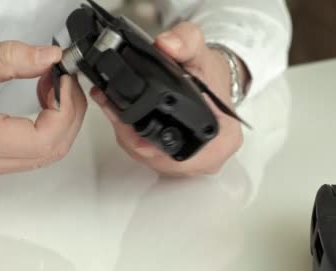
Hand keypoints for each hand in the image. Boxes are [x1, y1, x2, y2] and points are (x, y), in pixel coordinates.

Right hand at [0, 41, 85, 175]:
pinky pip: (36, 151)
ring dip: (62, 120)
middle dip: (71, 113)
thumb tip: (49, 57)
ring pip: (49, 153)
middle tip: (65, 81)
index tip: (65, 80)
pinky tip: (43, 102)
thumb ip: (10, 59)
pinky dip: (49, 127)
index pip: (46, 138)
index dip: (67, 109)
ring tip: (52, 87)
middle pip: (55, 149)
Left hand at [90, 22, 243, 176]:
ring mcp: (192, 165)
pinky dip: (132, 139)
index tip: (129, 124)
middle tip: (112, 109)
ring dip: (127, 137)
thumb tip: (167, 45)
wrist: (215, 80)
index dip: (150, 144)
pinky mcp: (176, 162)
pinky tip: (121, 119)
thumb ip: (185, 41)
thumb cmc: (211, 75)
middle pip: (159, 161)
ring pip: (149, 161)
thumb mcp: (201, 51)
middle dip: (131, 137)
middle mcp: (208, 159)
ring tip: (112, 109)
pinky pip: (149, 158)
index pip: (180, 155)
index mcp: (222, 141)